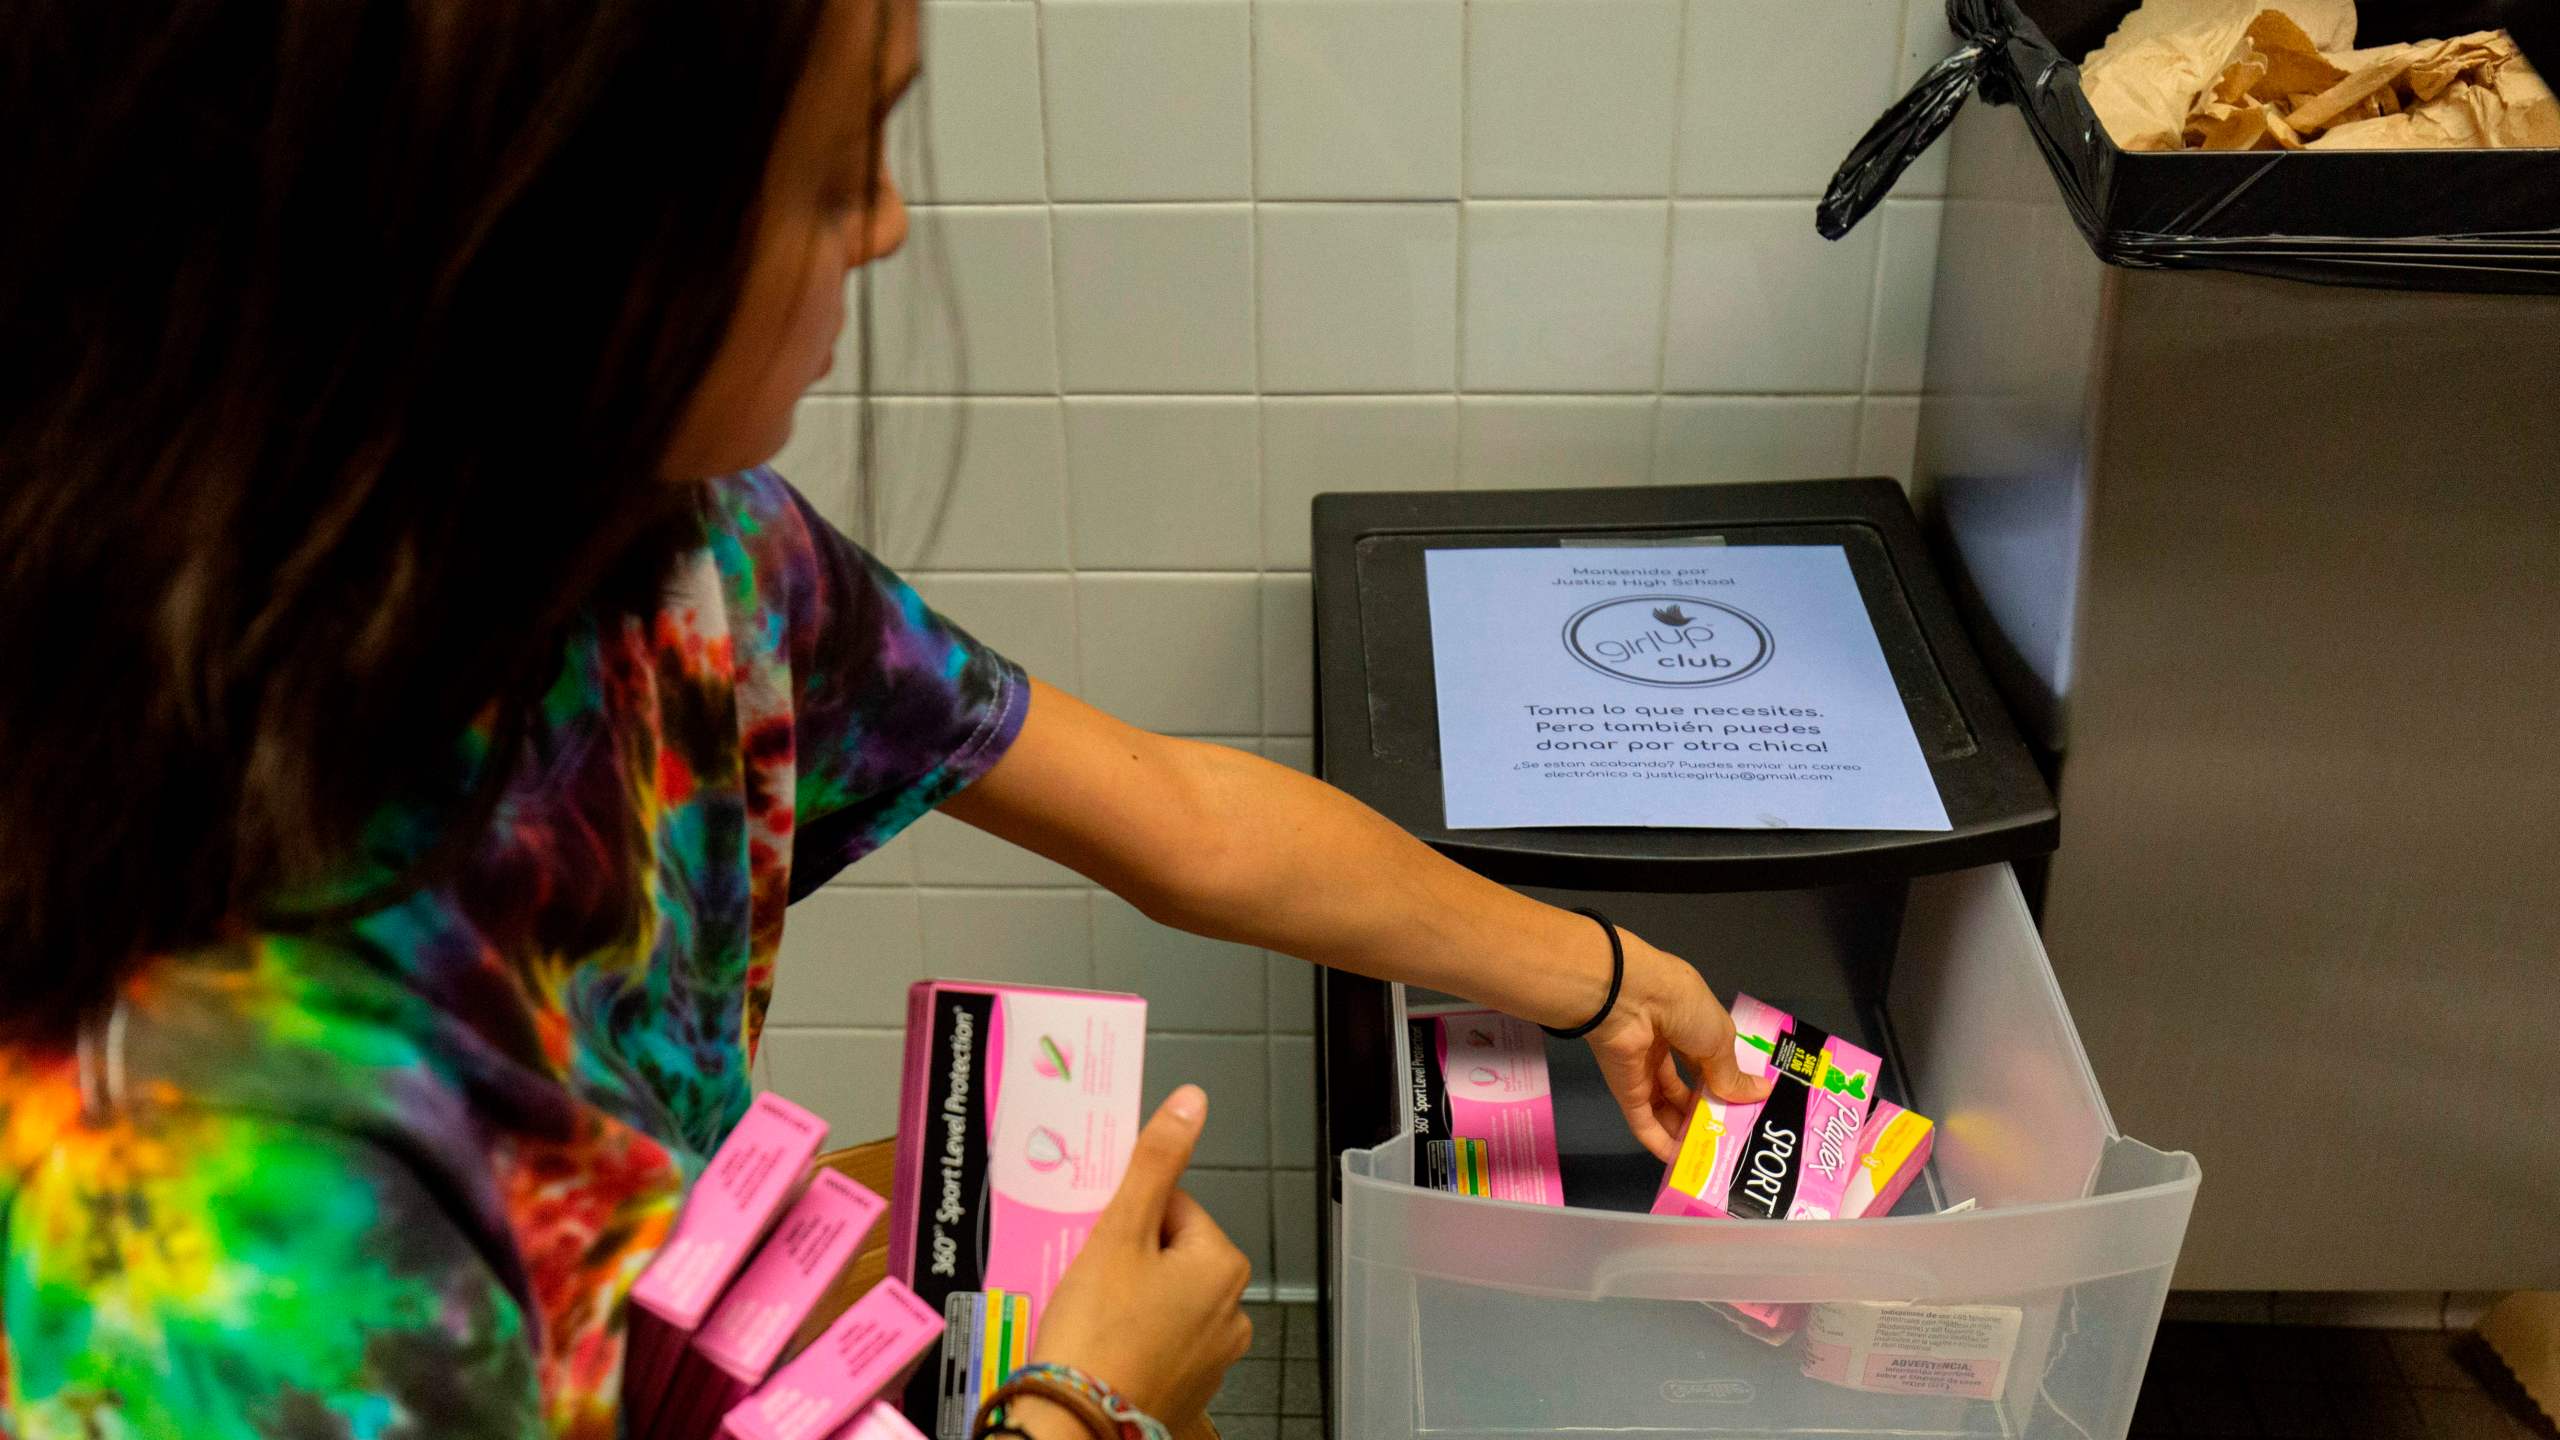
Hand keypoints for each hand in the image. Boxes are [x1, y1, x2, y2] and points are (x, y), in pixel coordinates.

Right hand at [1030, 1085, 1253, 1430]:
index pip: (1172, 1208)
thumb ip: (1156, 1161)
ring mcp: (1213, 1355)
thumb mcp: (1119, 1230)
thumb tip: (1191, 1101)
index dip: (1127, 1218)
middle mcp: (1232, 1311)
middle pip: (1168, 1254)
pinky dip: (1132, 1339)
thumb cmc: (1097, 1333)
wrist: (1074, 1424)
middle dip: (1127, 1259)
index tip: (1100, 1242)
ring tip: (1091, 1317)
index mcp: (1222, 1264)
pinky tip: (1102, 1347)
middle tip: (1090, 1280)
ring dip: (1128, 1299)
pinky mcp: (1188, 1388)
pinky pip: (1159, 1341)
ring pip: (1162, 1299)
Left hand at [1585, 932, 1772, 1161]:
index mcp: (1688, 1023)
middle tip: (1731, 1139)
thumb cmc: (1682, 1007)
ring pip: (1666, 1107)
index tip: (1746, 1108)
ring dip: (1686, 1131)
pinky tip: (1679, 1162)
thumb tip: (1761, 1093)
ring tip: (1712, 1157)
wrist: (1628, 1001)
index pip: (1708, 1058)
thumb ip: (1732, 1073)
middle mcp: (1663, 1045)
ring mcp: (1642, 1069)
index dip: (1725, 1082)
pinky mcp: (1624, 1090)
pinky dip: (1659, 1142)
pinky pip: (1644, 1120)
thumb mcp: (1719, 1039)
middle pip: (1686, 1087)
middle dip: (1707, 1111)